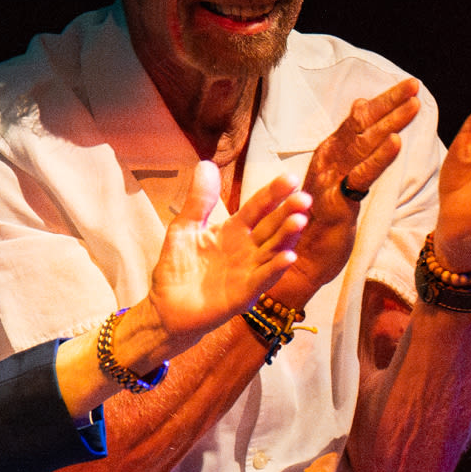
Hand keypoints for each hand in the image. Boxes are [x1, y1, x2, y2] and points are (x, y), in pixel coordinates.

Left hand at [146, 160, 309, 339]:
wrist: (166, 307)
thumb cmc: (178, 267)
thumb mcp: (185, 227)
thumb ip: (198, 200)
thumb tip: (207, 164)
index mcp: (235, 230)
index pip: (258, 208)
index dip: (273, 194)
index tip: (290, 178)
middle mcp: (247, 250)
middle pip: (272, 227)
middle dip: (288, 213)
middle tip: (304, 198)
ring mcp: (248, 272)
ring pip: (273, 251)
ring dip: (287, 237)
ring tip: (299, 221)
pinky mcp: (243, 295)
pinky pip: (263, 280)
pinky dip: (275, 269)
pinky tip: (288, 256)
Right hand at [282, 80, 422, 293]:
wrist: (301, 260)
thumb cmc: (319, 219)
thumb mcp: (336, 176)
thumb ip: (349, 144)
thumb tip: (361, 105)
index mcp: (329, 153)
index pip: (358, 119)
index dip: (383, 101)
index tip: (408, 86)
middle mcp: (328, 160)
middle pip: (361, 124)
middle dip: (389, 103)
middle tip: (414, 85)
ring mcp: (331, 179)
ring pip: (364, 145)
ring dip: (390, 123)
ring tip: (413, 106)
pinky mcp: (338, 202)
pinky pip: (362, 176)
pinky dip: (380, 158)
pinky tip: (396, 142)